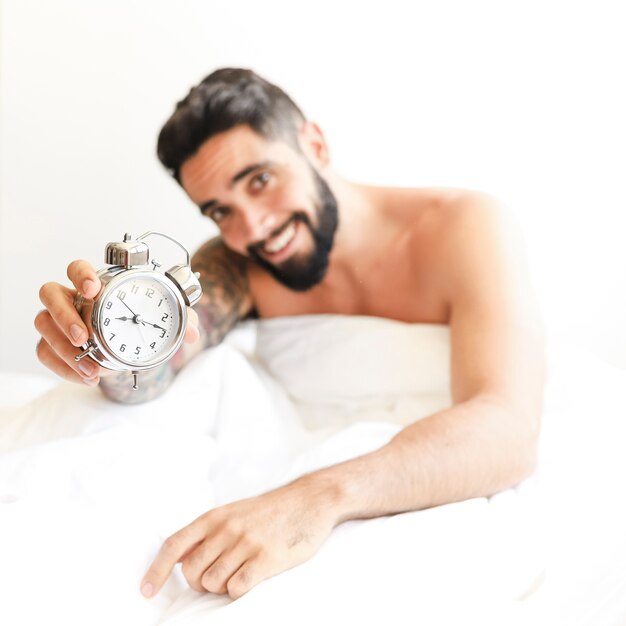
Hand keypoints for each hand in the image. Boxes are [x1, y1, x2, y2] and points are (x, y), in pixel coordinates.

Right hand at [35, 260, 199, 384]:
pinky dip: (63, 367)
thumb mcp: (165, 320)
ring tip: (91, 367)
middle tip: (83, 336)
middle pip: (49, 293)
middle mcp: (71, 298)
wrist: (130, 345)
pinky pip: (44, 352)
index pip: (77, 268)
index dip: (81, 274)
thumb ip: (181, 320)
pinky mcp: (53, 344)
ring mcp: (58, 321)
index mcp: (96, 284)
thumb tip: (194, 333)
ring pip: (43, 324)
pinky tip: (86, 377)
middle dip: (64, 315)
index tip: (93, 289)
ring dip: (63, 348)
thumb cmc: (142, 323)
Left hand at [140, 478, 338, 599]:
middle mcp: (226, 528)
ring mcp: (246, 542)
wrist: (310, 500)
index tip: (145, 591)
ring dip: (221, 586)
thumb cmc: (270, 511)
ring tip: (239, 572)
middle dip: (199, 582)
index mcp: (215, 516)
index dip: (156, 570)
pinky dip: (238, 589)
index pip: (174, 545)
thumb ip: (209, 532)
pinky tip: (251, 577)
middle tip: (218, 576)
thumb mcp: (234, 511)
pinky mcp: (266, 558)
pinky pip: (236, 588)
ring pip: (212, 582)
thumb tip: (181, 560)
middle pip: (191, 571)